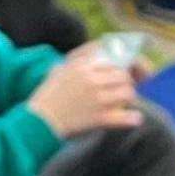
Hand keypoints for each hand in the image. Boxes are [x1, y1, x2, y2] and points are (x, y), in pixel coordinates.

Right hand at [23, 49, 142, 139]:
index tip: (119, 73)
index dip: (118, 67)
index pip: (111, 60)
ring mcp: (97, 99)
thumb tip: (93, 54)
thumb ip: (75, 61)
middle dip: (124, 82)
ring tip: (123, 103)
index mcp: (81, 67)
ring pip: (127, 93)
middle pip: (122, 76)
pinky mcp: (99, 118)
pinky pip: (124, 117)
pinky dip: (132, 118)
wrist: (39, 121)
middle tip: (121, 89)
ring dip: (127, 97)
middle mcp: (92, 80)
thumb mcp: (57, 70)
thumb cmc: (46, 96)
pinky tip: (135, 118)